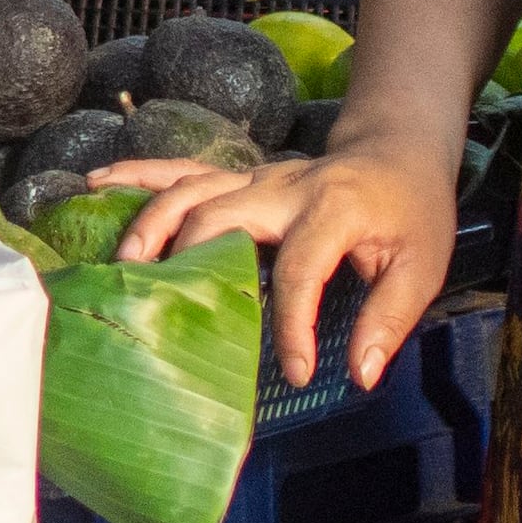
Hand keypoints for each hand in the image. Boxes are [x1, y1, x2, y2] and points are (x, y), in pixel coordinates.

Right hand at [113, 137, 457, 388]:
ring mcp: (256, 178)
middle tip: (158, 307)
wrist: (398, 147)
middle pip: (220, 215)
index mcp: (332, 210)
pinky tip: (99, 184)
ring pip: (190, 189)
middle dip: (185, 260)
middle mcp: (284, 187)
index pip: (300, 269)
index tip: (296, 374)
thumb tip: (361, 374)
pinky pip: (182, 170)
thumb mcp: (422, 267)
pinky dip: (138, 174)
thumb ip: (390, 318)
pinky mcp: (240, 177)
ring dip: (149, 222)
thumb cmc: (410, 212)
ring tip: (118, 263)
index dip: (294, 325)